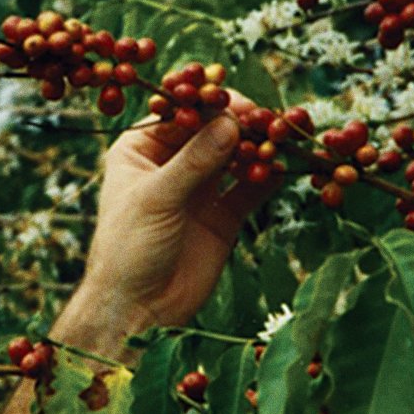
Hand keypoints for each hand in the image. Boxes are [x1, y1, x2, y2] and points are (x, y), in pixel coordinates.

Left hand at [74, 92, 279, 334]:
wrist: (138, 310)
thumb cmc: (128, 248)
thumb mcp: (156, 199)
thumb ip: (194, 161)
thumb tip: (230, 123)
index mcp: (141, 149)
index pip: (181, 113)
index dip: (211, 104)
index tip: (242, 103)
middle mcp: (171, 162)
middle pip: (212, 131)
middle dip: (242, 125)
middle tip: (271, 124)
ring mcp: (199, 187)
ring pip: (234, 156)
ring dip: (258, 149)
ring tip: (283, 144)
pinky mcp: (223, 215)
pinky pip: (250, 188)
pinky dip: (267, 177)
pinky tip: (285, 170)